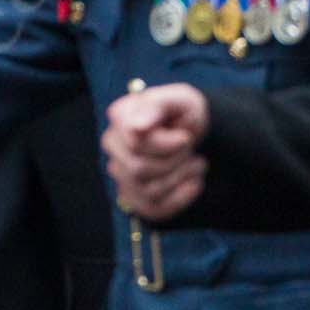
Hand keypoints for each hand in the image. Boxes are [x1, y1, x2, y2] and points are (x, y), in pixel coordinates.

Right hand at [102, 84, 208, 220]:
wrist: (195, 131)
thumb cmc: (185, 112)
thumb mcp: (181, 100)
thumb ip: (157, 107)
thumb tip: (135, 127)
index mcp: (120, 117)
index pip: (134, 143)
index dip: (165, 144)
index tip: (185, 137)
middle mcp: (113, 144)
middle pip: (139, 169)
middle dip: (175, 161)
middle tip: (189, 148)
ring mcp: (120, 172)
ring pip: (147, 190)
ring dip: (181, 178)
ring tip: (195, 163)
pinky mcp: (134, 196)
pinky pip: (154, 209)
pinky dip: (180, 198)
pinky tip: (193, 183)